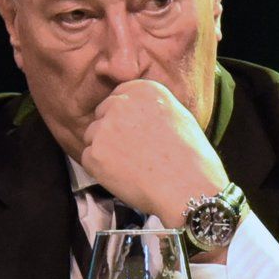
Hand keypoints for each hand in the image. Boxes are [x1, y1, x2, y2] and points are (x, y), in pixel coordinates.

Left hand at [81, 80, 227, 226]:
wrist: (189, 189)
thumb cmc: (191, 159)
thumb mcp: (178, 116)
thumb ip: (151, 107)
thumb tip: (135, 114)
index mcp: (143, 90)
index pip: (118, 96)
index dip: (124, 117)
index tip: (134, 132)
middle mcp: (121, 103)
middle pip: (102, 114)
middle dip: (111, 132)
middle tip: (132, 153)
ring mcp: (105, 128)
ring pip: (92, 137)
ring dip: (104, 151)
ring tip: (132, 167)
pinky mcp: (95, 154)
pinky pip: (88, 159)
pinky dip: (100, 171)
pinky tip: (124, 178)